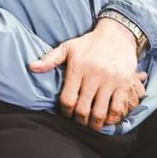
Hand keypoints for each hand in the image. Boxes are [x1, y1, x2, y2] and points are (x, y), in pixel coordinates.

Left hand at [29, 19, 146, 131]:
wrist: (117, 34)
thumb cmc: (90, 43)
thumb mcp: (69, 47)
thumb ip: (50, 59)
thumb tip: (31, 67)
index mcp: (78, 66)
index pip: (67, 99)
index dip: (65, 110)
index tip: (67, 111)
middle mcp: (94, 74)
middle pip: (83, 109)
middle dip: (79, 119)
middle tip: (80, 119)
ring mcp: (110, 80)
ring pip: (100, 113)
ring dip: (95, 123)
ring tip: (92, 122)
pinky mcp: (124, 83)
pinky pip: (117, 109)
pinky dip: (111, 118)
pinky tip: (107, 116)